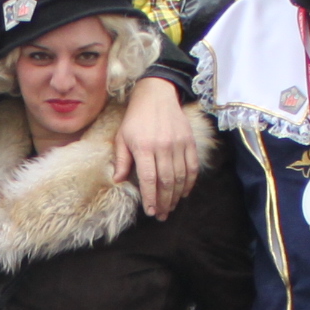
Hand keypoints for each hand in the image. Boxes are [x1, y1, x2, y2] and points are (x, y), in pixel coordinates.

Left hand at [112, 76, 199, 217]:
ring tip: (170, 207)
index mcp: (144, 147)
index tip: (150, 212)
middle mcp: (162, 147)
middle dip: (164, 202)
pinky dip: (189, 183)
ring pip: (180, 178)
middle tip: (161, 215)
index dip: (150, 198)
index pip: (149, 180)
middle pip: (166, 182)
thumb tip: (118, 180)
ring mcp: (178, 144)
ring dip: (176, 196)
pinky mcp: (189, 141)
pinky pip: (192, 167)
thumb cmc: (136, 118)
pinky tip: (183, 193)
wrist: (157, 95)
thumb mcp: (122, 137)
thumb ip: (122, 160)